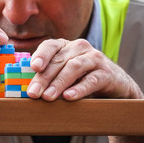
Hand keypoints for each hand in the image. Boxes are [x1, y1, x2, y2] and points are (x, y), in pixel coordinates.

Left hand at [27, 39, 143, 100]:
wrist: (115, 85)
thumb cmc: (82, 78)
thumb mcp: (64, 74)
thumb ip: (48, 76)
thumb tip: (27, 88)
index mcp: (66, 46)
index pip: (50, 46)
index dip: (40, 55)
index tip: (32, 67)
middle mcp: (80, 47)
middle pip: (58, 60)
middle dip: (44, 77)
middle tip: (33, 93)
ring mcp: (94, 58)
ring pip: (74, 67)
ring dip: (59, 82)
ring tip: (48, 97)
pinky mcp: (106, 73)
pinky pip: (91, 80)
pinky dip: (79, 89)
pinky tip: (69, 97)